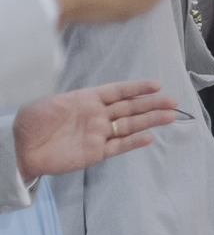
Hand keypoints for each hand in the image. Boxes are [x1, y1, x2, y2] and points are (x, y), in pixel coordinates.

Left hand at [13, 82, 177, 179]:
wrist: (20, 148)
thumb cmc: (31, 121)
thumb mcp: (48, 99)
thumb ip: (72, 93)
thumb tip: (87, 81)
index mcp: (86, 100)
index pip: (117, 92)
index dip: (136, 88)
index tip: (156, 85)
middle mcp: (97, 116)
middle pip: (129, 108)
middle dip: (151, 104)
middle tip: (172, 101)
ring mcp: (98, 134)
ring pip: (129, 126)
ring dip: (149, 121)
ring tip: (169, 117)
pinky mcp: (96, 153)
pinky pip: (118, 146)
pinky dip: (133, 142)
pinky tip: (148, 137)